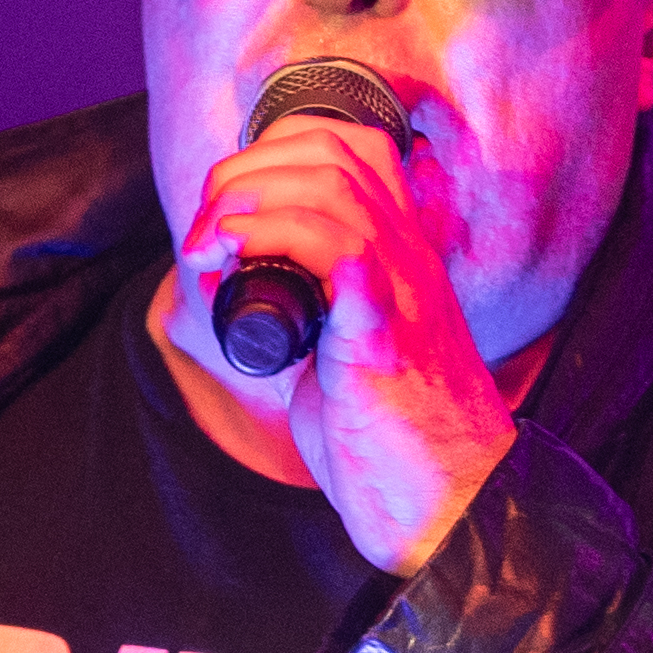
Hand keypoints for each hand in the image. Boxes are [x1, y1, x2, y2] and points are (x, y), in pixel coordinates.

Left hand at [177, 111, 518, 572]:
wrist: (446, 505)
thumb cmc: (388, 436)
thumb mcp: (340, 349)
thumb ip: (305, 305)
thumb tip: (224, 278)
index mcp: (400, 254)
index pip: (352, 147)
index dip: (278, 150)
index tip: (228, 203)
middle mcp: (408, 257)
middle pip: (332, 151)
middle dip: (249, 170)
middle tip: (206, 230)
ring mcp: (400, 289)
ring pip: (333, 186)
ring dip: (250, 201)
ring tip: (207, 247)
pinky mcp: (382, 332)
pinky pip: (340, 248)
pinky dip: (275, 237)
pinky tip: (234, 260)